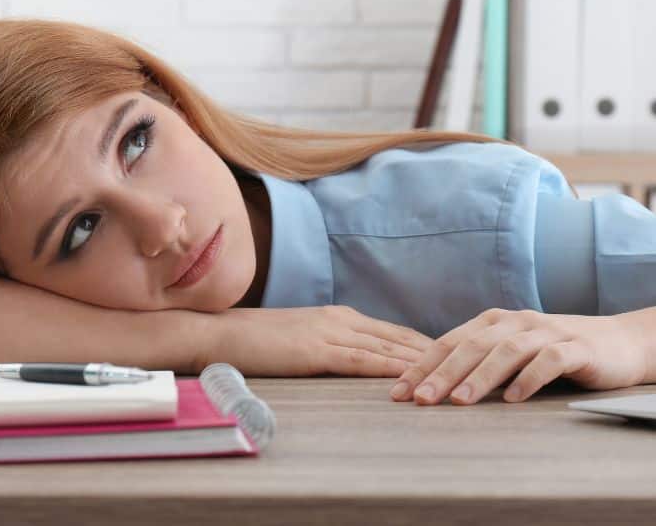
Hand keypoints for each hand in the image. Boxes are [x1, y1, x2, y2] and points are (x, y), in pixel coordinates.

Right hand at [200, 305, 434, 376]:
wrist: (219, 331)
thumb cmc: (255, 340)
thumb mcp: (299, 339)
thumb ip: (328, 346)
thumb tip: (352, 361)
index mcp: (337, 316)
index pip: (392, 332)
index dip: (426, 343)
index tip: (456, 354)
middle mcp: (340, 320)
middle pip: (400, 337)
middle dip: (438, 350)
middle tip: (472, 360)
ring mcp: (329, 332)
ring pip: (388, 348)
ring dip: (424, 361)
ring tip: (457, 371)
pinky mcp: (316, 350)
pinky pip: (363, 360)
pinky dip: (392, 367)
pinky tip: (414, 375)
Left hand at [389, 308, 647, 405]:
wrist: (617, 342)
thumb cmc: (551, 351)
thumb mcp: (509, 352)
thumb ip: (476, 361)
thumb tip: (428, 385)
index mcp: (491, 322)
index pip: (447, 343)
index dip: (421, 366)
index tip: (398, 393)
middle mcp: (514, 322)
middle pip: (470, 346)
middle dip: (441, 373)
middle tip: (420, 400)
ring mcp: (546, 332)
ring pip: (505, 351)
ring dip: (480, 377)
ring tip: (459, 402)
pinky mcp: (576, 348)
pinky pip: (549, 361)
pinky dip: (529, 379)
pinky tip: (513, 400)